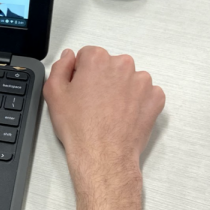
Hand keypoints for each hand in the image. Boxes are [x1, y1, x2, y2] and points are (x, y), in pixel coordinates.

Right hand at [43, 47, 164, 190]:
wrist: (103, 155)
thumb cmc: (80, 127)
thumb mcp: (54, 93)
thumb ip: (60, 67)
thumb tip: (69, 57)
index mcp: (97, 59)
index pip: (88, 55)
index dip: (82, 73)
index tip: (81, 89)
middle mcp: (122, 65)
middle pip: (110, 65)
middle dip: (103, 79)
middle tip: (93, 103)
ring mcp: (142, 81)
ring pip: (129, 79)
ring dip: (121, 90)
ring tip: (109, 112)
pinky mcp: (155, 97)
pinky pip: (146, 93)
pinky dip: (137, 102)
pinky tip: (124, 115)